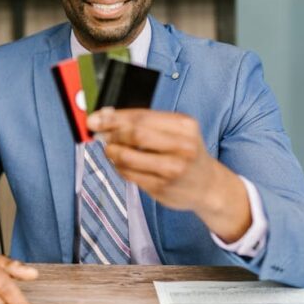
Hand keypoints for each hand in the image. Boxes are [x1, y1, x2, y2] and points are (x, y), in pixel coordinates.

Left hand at [87, 107, 250, 242]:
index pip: (141, 116)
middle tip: (101, 136)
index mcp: (184, 125)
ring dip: (111, 152)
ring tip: (110, 150)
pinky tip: (120, 164)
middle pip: (135, 134)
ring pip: (128, 156)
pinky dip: (119, 167)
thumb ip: (145, 123)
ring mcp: (172, 169)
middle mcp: (182, 146)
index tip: (95, 118)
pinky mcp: (162, 187)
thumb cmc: (186, 153)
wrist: (208, 185)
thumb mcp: (176, 131)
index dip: (113, 117)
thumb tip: (105, 117)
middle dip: (112, 134)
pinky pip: (130, 174)